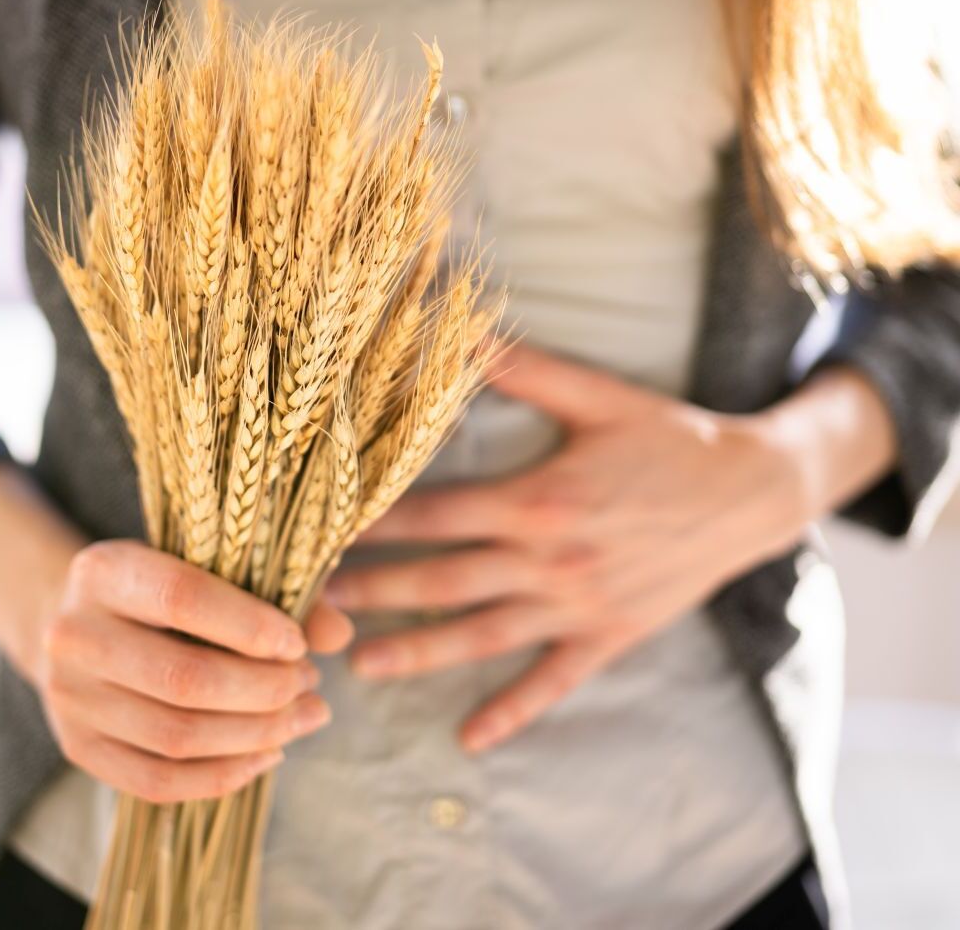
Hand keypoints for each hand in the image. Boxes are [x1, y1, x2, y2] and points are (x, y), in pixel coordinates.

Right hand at [37, 540, 353, 802]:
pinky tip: (267, 753)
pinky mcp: (77, 748)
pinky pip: (157, 782)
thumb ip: (276, 592)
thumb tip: (338, 634)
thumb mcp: (208, 568)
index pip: (182, 598)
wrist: (79, 622)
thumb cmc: (163, 587)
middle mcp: (72, 634)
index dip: (249, 626)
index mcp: (103, 570)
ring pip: (175, 736)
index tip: (298, 644)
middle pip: (182, 678)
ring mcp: (68, 697)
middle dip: (264, 689)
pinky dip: (223, 776)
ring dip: (256, 734)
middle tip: (310, 683)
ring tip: (304, 716)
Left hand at [325, 343, 821, 753]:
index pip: (436, 515)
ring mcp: (577, 605)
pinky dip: (511, 711)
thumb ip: (524, 368)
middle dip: (375, 592)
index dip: (376, 524)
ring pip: (482, 637)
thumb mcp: (598, 396)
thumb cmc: (669, 439)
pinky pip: (551, 682)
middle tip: (313, 604)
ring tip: (359, 666)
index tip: (324, 531)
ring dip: (418, 653)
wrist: (753, 493)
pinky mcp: (607, 636)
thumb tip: (461, 329)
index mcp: (539, 499)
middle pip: (443, 581)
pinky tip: (470, 738)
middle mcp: (550, 559)